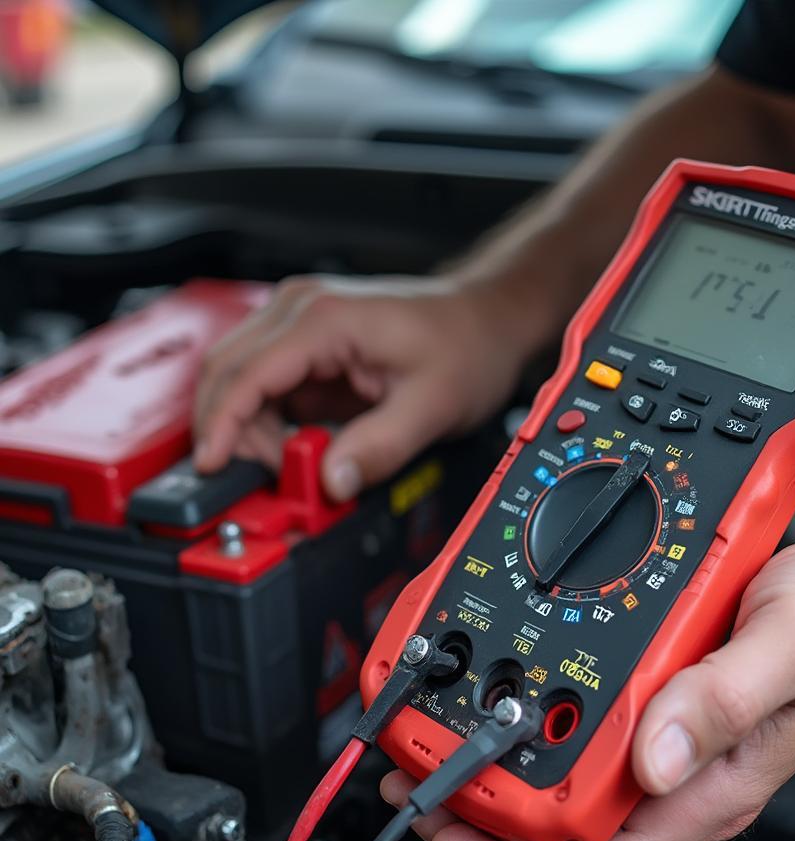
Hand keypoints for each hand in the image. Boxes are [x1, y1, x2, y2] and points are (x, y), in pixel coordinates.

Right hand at [193, 275, 537, 499]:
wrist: (487, 319)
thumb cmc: (467, 345)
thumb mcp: (432, 406)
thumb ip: (379, 448)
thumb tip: (332, 483)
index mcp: (325, 318)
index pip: (245, 372)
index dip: (222, 424)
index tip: (213, 466)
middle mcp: (302, 309)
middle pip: (226, 370)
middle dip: (230, 429)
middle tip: (265, 477)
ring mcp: (302, 321)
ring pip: (239, 376)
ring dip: (249, 425)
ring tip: (292, 464)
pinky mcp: (309, 341)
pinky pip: (267, 382)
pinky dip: (268, 418)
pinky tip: (298, 444)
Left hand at [381, 534, 794, 840]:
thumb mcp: (789, 646)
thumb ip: (722, 700)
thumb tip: (653, 758)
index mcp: (706, 785)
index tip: (452, 833)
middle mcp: (678, 772)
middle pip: (563, 830)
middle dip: (482, 818)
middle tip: (419, 780)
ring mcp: (666, 740)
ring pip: (566, 782)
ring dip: (501, 771)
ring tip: (442, 743)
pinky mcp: (661, 702)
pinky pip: (586, 732)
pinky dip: (537, 721)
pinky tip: (509, 693)